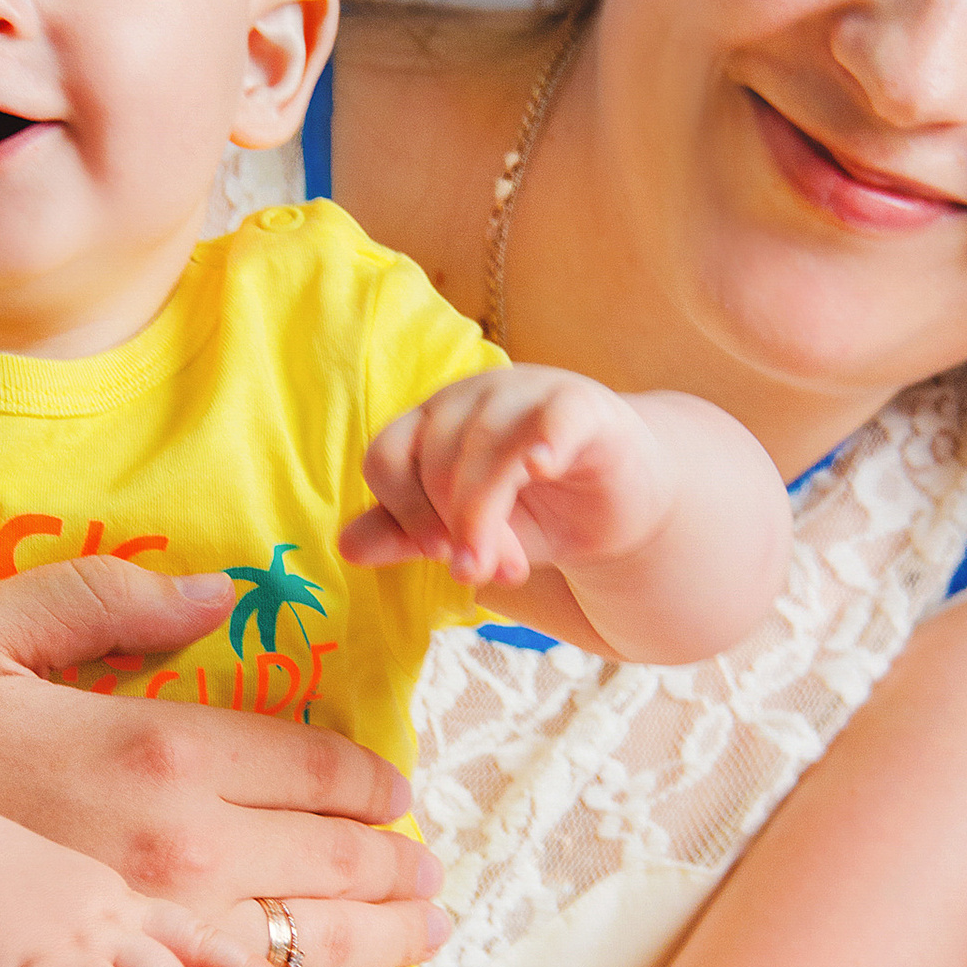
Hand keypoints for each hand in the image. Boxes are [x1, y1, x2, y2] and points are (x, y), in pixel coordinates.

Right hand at [0, 553, 449, 966]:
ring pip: (315, 944)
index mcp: (164, 746)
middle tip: (429, 878)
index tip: (395, 798)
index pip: (322, 769)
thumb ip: (109, 600)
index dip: (375, 787)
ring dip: (382, 943)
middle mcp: (184, 842)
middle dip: (401, 872)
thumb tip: (222, 596)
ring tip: (414, 936)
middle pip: (341, 862)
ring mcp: (160, 927)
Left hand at [343, 367, 668, 587]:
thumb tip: (347, 548)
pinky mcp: (583, 405)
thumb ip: (408, 535)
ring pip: (485, 448)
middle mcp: (471, 397)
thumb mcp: (465, 531)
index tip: (434, 555)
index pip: (388, 455)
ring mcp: (527, 392)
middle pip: (436, 459)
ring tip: (510, 567)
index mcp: (433, 422)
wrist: (620, 505)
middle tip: (485, 574)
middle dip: (456, 527)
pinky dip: (543, 439)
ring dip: (490, 518)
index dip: (401, 509)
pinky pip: (553, 416)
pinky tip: (542, 467)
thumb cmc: (535, 513)